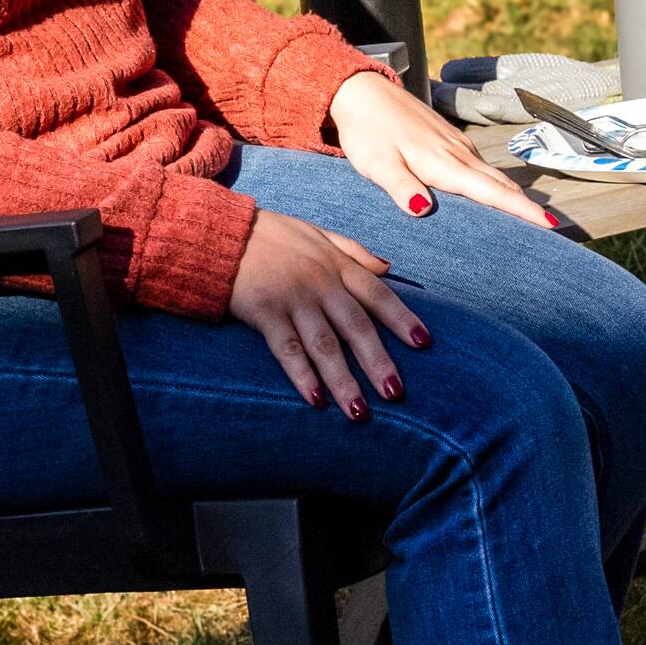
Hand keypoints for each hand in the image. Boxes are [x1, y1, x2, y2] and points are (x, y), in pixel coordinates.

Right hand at [228, 207, 429, 417]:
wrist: (221, 232)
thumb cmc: (272, 235)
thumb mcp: (318, 233)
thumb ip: (354, 251)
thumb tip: (388, 267)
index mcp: (337, 264)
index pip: (378, 295)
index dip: (402, 318)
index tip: (424, 343)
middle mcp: (321, 283)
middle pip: (357, 327)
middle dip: (378, 362)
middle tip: (396, 393)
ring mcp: (293, 299)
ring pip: (325, 346)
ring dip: (344, 381)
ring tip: (360, 412)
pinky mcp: (264, 312)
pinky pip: (288, 349)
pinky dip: (302, 375)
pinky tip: (316, 400)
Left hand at [330, 70, 556, 232]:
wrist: (363, 92)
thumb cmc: (368, 131)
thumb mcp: (376, 164)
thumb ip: (400, 186)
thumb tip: (422, 210)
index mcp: (444, 164)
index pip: (492, 192)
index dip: (522, 210)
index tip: (550, 226)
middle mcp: (458, 154)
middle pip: (502, 185)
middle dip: (528, 208)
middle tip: (553, 231)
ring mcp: (457, 145)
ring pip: (495, 176)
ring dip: (515, 197)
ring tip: (532, 220)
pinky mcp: (450, 141)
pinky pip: (482, 167)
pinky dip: (497, 185)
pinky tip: (497, 195)